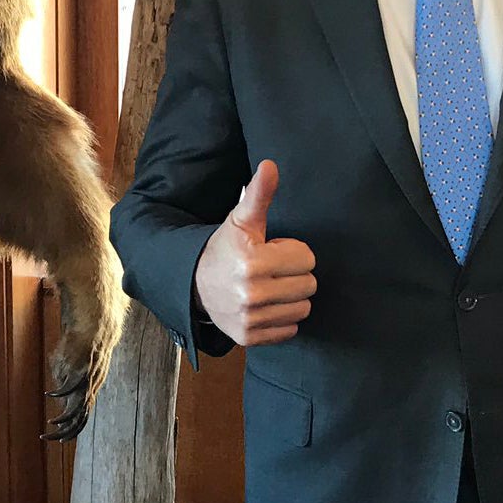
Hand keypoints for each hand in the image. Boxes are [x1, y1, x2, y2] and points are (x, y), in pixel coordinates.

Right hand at [193, 159, 315, 346]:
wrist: (194, 285)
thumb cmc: (225, 249)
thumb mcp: (240, 221)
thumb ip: (259, 194)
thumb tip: (270, 165)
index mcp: (252, 261)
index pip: (307, 258)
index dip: (292, 252)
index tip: (272, 251)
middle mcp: (251, 293)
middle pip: (309, 285)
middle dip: (294, 275)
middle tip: (271, 270)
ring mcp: (250, 319)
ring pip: (303, 309)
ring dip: (291, 298)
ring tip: (269, 288)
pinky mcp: (249, 337)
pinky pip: (290, 330)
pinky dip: (282, 319)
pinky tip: (265, 307)